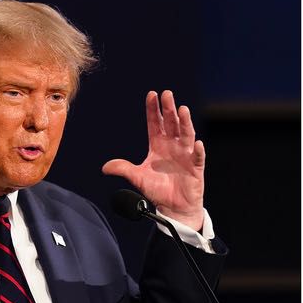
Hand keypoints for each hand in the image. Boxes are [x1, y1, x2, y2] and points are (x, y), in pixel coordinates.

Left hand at [102, 90, 204, 229]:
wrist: (174, 208)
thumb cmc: (158, 191)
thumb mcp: (138, 178)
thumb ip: (123, 169)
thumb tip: (105, 167)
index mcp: (158, 145)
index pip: (155, 123)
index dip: (153, 109)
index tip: (152, 94)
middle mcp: (173, 146)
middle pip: (171, 123)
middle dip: (169, 109)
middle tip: (167, 94)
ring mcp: (185, 155)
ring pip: (186, 135)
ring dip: (185, 122)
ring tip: (183, 110)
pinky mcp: (195, 168)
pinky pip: (198, 157)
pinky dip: (198, 150)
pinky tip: (196, 144)